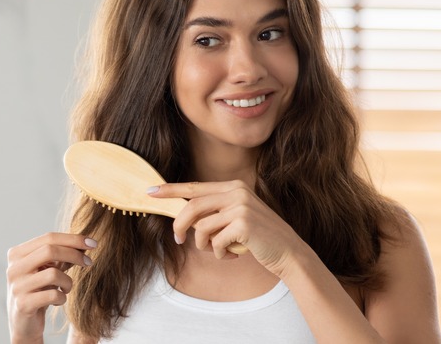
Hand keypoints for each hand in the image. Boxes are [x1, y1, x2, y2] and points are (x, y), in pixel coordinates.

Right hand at [6, 232, 96, 343]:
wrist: (24, 325)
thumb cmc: (39, 291)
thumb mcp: (49, 269)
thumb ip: (62, 255)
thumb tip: (86, 242)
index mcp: (17, 254)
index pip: (48, 238)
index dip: (73, 239)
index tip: (93, 243)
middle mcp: (13, 268)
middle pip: (50, 250)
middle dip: (74, 254)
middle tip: (89, 262)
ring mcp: (16, 286)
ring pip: (53, 274)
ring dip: (68, 282)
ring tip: (66, 288)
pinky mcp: (23, 305)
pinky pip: (53, 295)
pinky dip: (62, 297)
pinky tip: (59, 301)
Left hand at [148, 180, 305, 275]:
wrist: (288, 251)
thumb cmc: (259, 237)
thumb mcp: (236, 218)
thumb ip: (214, 213)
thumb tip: (182, 218)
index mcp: (233, 186)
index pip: (195, 187)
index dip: (171, 190)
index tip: (151, 191)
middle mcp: (236, 192)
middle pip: (192, 207)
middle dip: (179, 226)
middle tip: (176, 240)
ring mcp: (240, 206)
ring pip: (201, 228)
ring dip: (205, 246)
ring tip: (220, 250)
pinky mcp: (243, 224)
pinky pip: (215, 242)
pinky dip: (219, 254)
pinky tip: (233, 254)